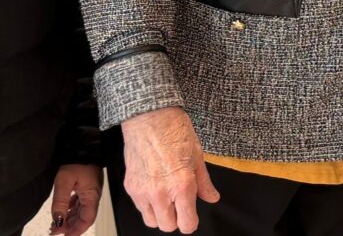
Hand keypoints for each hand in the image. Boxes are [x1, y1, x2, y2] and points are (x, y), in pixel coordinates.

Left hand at [49, 163, 103, 234]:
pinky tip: (62, 212)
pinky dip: (70, 210)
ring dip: (69, 219)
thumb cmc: (77, 160)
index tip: (64, 235)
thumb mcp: (65, 180)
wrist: (83, 145)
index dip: (77, 230)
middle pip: (83, 218)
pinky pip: (79, 203)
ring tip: (56, 224)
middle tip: (55, 231)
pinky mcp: (85, 187)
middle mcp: (92, 196)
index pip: (87, 219)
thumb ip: (61, 201)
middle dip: (70, 227)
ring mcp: (89, 192)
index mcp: (91, 196)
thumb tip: (58, 219)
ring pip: (80, 211)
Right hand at [120, 107, 219, 232]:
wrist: (149, 117)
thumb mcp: (197, 156)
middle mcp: (160, 192)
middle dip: (176, 220)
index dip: (191, 222)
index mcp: (181, 185)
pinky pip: (139, 207)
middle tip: (180, 207)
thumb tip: (211, 197)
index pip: (186, 224)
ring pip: (151, 221)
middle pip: (168, 227)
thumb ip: (204, 183)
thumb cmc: (173, 130)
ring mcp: (143, 191)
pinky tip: (154, 190)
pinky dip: (147, 204)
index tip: (192, 217)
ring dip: (160, 215)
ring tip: (166, 199)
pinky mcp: (130, 186)